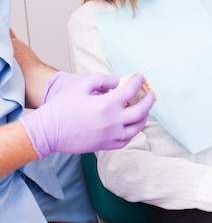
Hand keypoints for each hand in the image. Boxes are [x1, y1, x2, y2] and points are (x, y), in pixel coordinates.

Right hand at [19, 71, 154, 157]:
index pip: (130, 92)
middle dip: (148, 101)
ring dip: (144, 117)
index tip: (141, 77)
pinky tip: (133, 125)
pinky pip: (126, 140)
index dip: (138, 82)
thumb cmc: (62, 107)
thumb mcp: (81, 85)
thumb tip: (117, 82)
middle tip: (151, 94)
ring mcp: (110, 136)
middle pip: (140, 111)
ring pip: (136, 128)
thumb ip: (102, 80)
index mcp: (107, 105)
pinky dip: (133, 131)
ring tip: (145, 109)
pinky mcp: (104, 145)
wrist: (48, 132)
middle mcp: (112, 122)